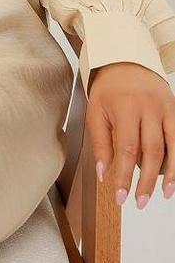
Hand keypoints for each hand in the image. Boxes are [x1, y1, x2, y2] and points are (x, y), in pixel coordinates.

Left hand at [86, 61, 174, 207]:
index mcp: (125, 106)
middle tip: (138, 202)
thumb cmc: (108, 88)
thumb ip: (100, 143)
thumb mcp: (95, 111)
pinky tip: (173, 176)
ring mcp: (165, 107)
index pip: (126, 148)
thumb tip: (104, 175)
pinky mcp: (174, 109)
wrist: (126, 60)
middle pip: (150, 151)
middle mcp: (148, 107)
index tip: (120, 197)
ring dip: (168, 175)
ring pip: (170, 147)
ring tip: (163, 195)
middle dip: (145, 180)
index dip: (123, 176)